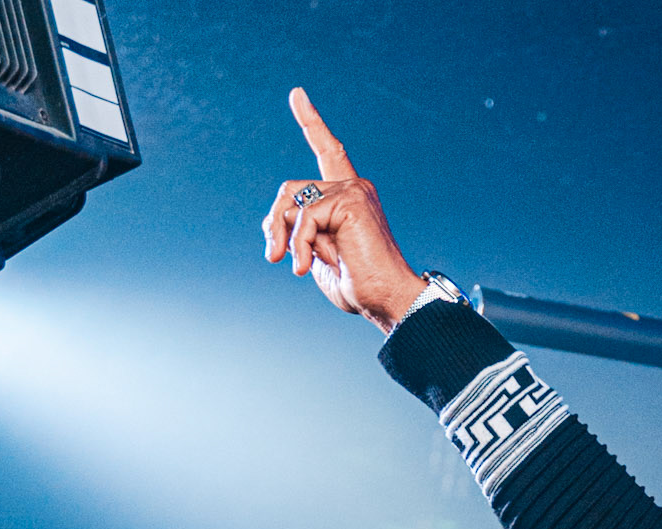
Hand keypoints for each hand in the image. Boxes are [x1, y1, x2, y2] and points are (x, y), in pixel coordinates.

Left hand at [263, 88, 424, 329]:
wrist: (388, 301)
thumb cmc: (359, 288)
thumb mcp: (319, 257)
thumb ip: (302, 233)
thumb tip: (278, 220)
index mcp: (348, 199)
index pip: (329, 153)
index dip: (312, 123)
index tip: (297, 94)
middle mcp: (353, 187)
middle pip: (291, 188)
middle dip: (275, 222)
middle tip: (273, 255)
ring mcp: (354, 191)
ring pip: (293, 200)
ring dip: (284, 236)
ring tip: (297, 266)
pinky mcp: (352, 201)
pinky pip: (305, 217)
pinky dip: (299, 244)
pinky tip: (305, 267)